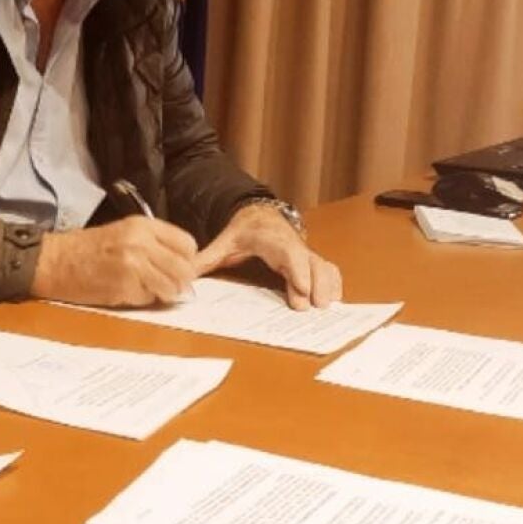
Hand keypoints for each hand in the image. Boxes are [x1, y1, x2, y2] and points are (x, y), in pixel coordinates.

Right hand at [33, 217, 198, 307]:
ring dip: (162, 293)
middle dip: (179, 282)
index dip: (187, 259)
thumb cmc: (87, 248)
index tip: (177, 267)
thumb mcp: (124, 233)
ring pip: (171, 288)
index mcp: (143, 225)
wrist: (54, 261)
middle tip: (166, 285)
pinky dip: (141, 300)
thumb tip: (185, 266)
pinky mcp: (124, 287)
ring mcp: (133, 265)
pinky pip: (148, 299)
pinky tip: (126, 292)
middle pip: (185, 269)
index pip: (188, 244)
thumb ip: (154, 244)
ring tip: (145, 289)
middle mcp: (141, 243)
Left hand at [194, 204, 342, 309]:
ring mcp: (305, 252)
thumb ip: (207, 259)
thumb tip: (187, 275)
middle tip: (316, 308)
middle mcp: (293, 245)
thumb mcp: (224, 242)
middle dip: (316, 284)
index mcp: (271, 239)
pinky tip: (335, 300)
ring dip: (328, 285)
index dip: (297, 271)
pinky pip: (329, 270)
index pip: (288, 254)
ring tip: (328, 308)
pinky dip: (334, 283)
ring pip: (324, 266)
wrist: (260, 215)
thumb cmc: (244, 231)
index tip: (302, 291)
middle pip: (311, 263)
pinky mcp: (311, 260)